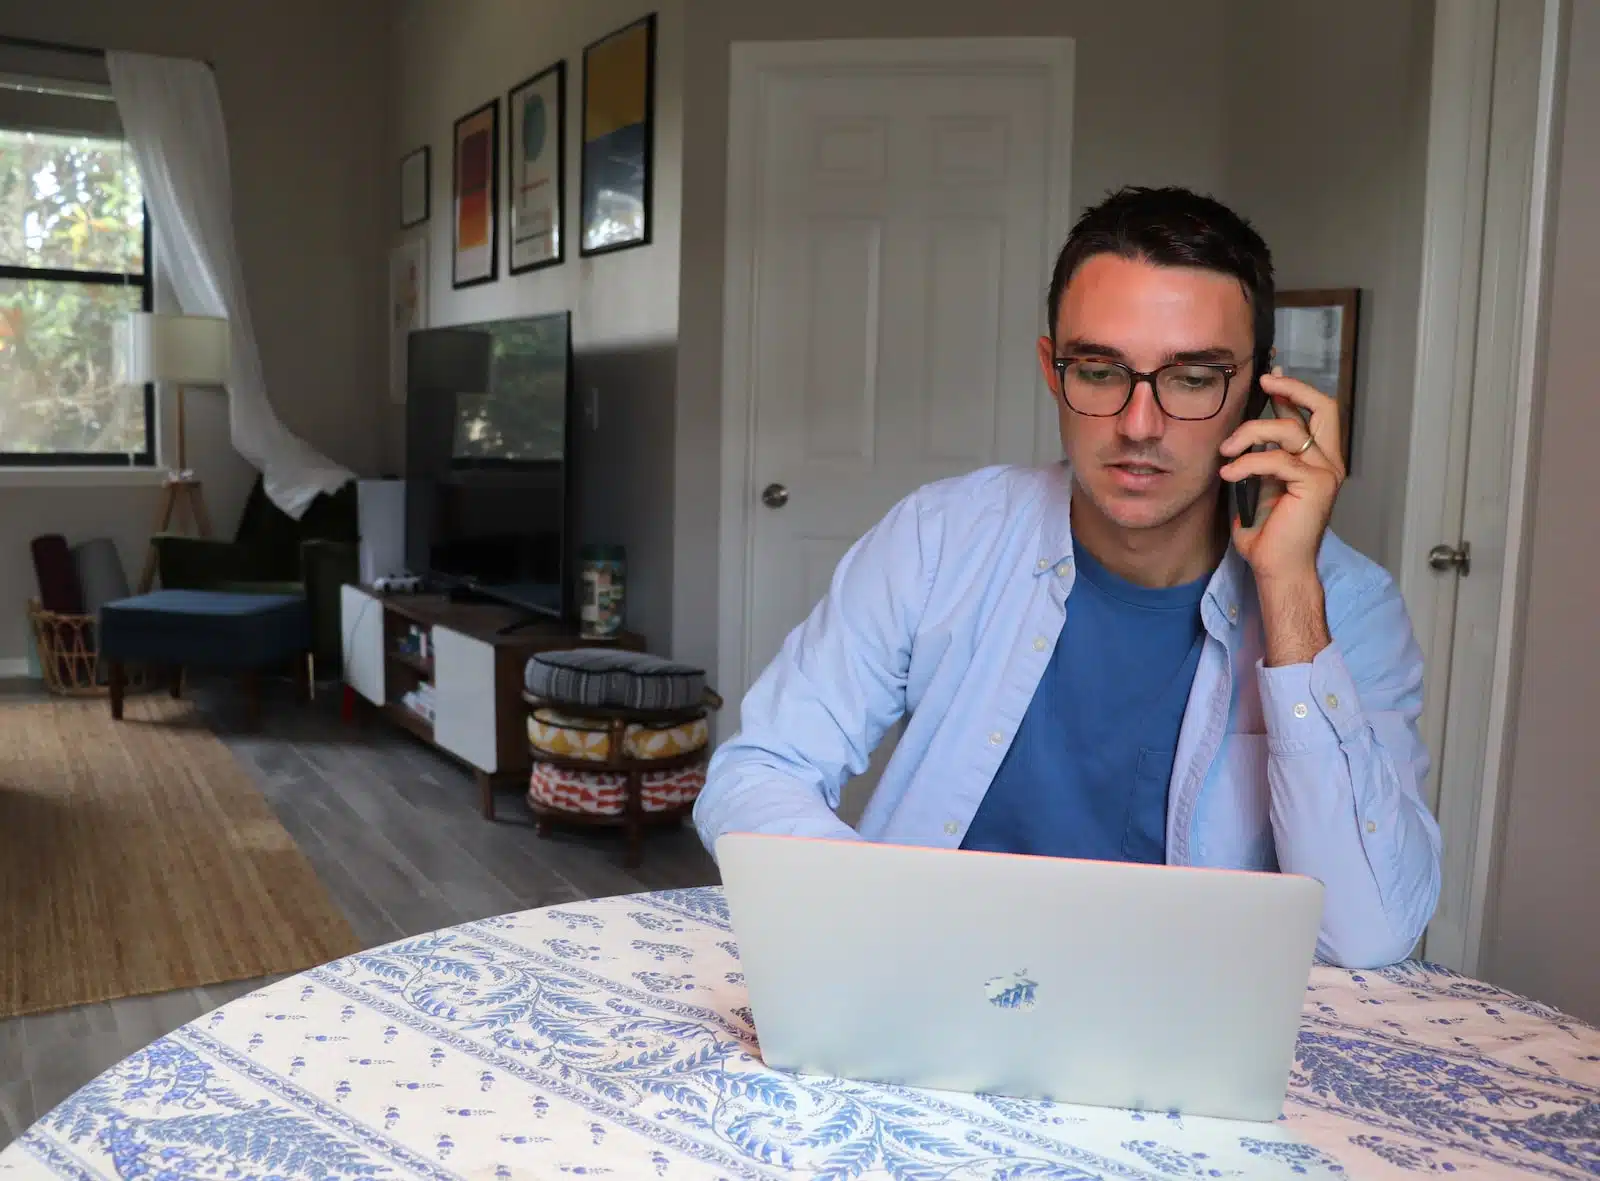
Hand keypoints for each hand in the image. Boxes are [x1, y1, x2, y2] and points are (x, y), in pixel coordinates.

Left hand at [1218, 369, 1345, 585]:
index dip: (1294, 392)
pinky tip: (1229, 473)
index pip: (1315, 414)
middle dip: (1293, 389)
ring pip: (1288, 430)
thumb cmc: (1268, 534)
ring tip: (1226, 451)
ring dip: (1250, 434)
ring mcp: (1326, 472)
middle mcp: (1329, 462)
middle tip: (1264, 383)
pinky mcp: (1316, 485)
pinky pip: (1276, 460)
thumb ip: (1260, 459)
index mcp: (1318, 460)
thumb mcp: (1260, 486)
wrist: (1278, 567)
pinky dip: (1247, 463)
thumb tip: (1241, 436)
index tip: (1269, 378)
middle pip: (1324, 408)